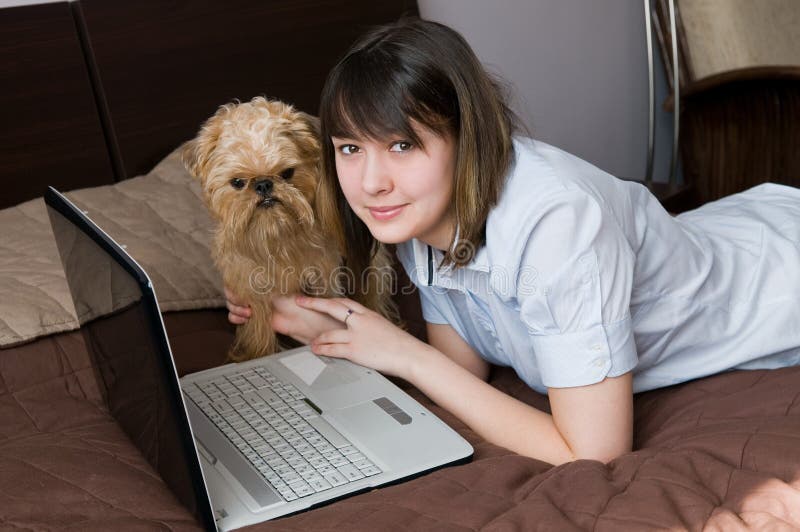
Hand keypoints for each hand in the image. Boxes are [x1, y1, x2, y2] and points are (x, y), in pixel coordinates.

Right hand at [223, 286, 342, 343]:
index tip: (239, 291)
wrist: (308, 321)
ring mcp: (255, 302)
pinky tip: (244, 319)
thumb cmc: (300, 300)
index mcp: (263, 278)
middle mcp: (257, 289)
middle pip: (232, 290)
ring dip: (235, 309)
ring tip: (248, 313)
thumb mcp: (283, 286)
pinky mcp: (256, 317)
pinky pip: (238, 316)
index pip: (237, 276)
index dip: (234, 285)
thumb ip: (265, 279)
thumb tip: (251, 269)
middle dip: (235, 299)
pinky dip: (236, 317)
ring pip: (233, 303)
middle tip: (247, 306)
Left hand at [297, 295, 428, 379]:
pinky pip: (333, 348)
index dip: (328, 299)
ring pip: (329, 331)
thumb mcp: (382, 327)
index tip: (317, 298)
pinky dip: (322, 349)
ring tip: (310, 341)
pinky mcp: (355, 350)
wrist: (409, 354)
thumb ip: (368, 325)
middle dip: (314, 303)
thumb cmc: (399, 344)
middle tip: (300, 301)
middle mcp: (360, 321)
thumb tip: (358, 328)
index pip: (344, 302)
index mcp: (367, 314)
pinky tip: (316, 350)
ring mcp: (357, 335)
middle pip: (332, 307)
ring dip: (317, 337)